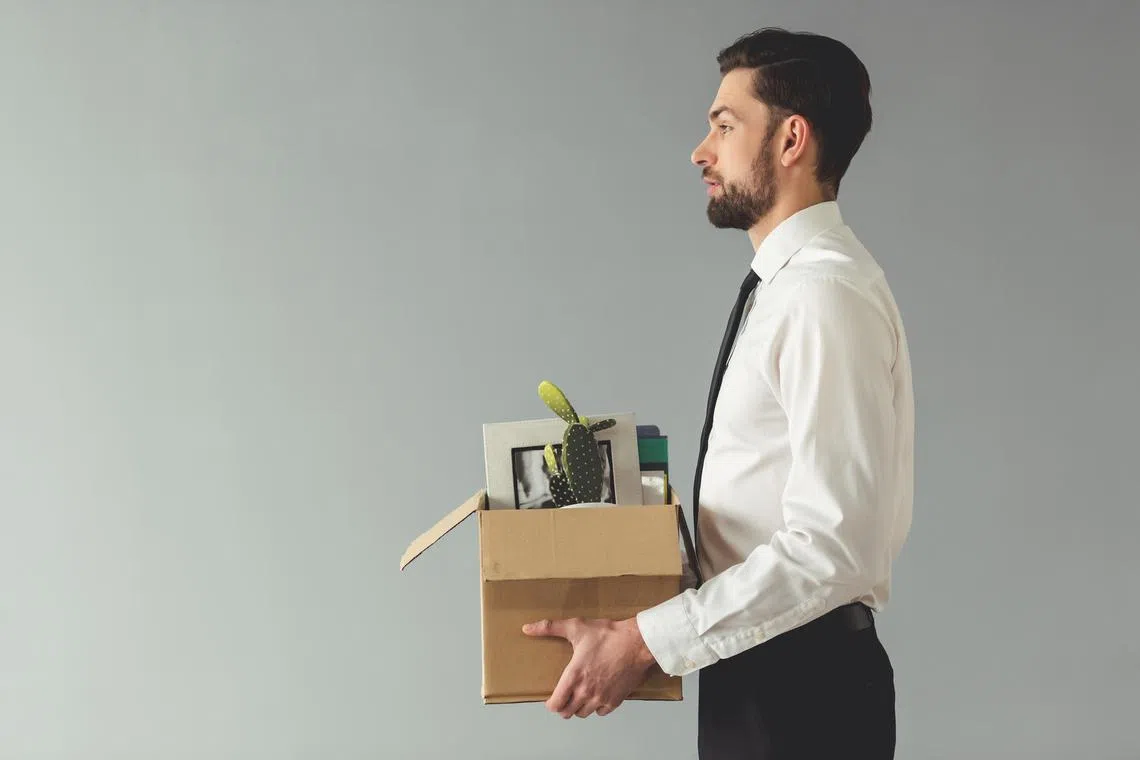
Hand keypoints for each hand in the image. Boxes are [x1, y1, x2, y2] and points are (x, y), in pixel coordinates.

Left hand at [521, 616, 658, 718]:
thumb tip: (527, 628)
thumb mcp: (576, 627)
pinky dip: (597, 708)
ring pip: (583, 714)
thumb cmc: (608, 635)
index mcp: (574, 677)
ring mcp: (601, 698)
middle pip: (567, 712)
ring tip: (580, 696)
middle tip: (564, 696)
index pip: (555, 705)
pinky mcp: (615, 700)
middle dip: (563, 706)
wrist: (637, 643)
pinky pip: (601, 713)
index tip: (551, 698)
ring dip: (579, 707)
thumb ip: (549, 628)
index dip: (550, 704)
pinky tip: (597, 696)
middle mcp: (586, 692)